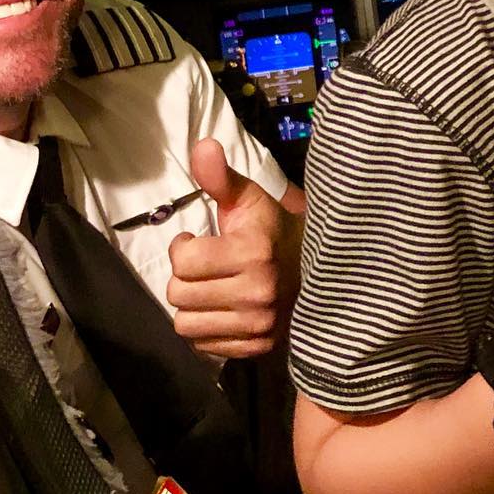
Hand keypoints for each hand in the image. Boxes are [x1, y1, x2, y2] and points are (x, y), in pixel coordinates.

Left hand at [167, 140, 302, 358]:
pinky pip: (203, 346)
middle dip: (185, 277)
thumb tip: (202, 145)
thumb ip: (220, 177)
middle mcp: (257, 293)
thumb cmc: (272, 230)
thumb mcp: (249, 198)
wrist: (315, 268)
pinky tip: (221, 309)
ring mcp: (259, 325)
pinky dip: (205, 329)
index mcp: (253, 252)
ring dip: (191, 305)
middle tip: (205, 266)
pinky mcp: (257, 347)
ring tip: (210, 288)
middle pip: (178, 295)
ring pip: (186, 325)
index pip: (184, 261)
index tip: (200, 240)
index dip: (184, 247)